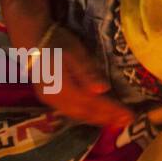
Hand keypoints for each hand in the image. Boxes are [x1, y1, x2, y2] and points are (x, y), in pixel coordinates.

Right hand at [4, 0, 133, 127]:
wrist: (32, 39)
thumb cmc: (57, 43)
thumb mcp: (75, 53)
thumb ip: (87, 72)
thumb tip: (102, 90)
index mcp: (63, 88)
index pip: (93, 103)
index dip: (111, 110)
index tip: (129, 115)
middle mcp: (55, 99)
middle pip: (86, 112)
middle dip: (108, 118)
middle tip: (127, 121)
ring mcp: (50, 100)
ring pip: (77, 114)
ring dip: (98, 119)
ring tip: (115, 121)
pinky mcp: (49, 98)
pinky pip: (70, 112)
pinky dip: (86, 115)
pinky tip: (95, 116)